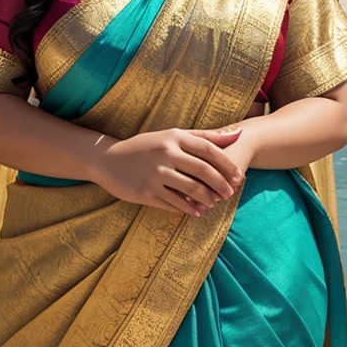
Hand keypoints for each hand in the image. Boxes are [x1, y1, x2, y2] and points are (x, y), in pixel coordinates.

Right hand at [89, 127, 244, 216]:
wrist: (108, 159)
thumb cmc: (146, 146)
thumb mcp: (171, 135)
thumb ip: (204, 136)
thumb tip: (238, 134)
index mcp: (173, 137)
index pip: (208, 150)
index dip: (226, 165)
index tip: (238, 176)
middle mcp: (165, 154)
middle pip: (203, 171)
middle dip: (221, 184)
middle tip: (230, 193)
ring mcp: (155, 174)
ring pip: (191, 190)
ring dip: (207, 199)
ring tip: (214, 204)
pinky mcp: (146, 192)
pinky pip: (174, 203)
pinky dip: (189, 209)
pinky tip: (197, 212)